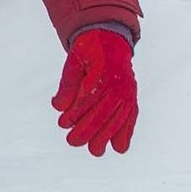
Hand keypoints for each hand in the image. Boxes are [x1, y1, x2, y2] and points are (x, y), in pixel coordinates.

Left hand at [52, 29, 136, 155]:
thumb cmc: (88, 53)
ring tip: (95, 151)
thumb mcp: (73, 62)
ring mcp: (128, 91)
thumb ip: (67, 84)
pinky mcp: (132, 98)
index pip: (89, 96)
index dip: (76, 113)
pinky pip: (131, 117)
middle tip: (72, 141)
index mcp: (104, 70)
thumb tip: (58, 107)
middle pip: (105, 111)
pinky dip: (126, 133)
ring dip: (107, 136)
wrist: (110, 40)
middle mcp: (120, 83)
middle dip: (88, 130)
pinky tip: (120, 148)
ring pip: (119, 118)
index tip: (63, 123)